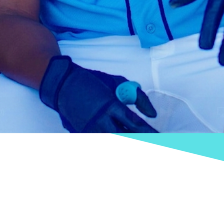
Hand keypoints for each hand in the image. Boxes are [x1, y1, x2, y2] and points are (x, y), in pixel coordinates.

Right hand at [39, 56, 157, 132]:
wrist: (63, 84)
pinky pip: (100, 141)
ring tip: (139, 140)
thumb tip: (153, 114)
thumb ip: (138, 98)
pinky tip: (118, 136)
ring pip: (111, 141)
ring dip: (126, 140)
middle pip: (124, 137)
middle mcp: (100, 121)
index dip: (149, 133)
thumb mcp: (118, 82)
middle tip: (154, 143)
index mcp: (111, 106)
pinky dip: (111, 139)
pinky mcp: (82, 134)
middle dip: (139, 141)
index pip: (135, 124)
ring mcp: (89, 130)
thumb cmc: (93, 81)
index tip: (160, 137)